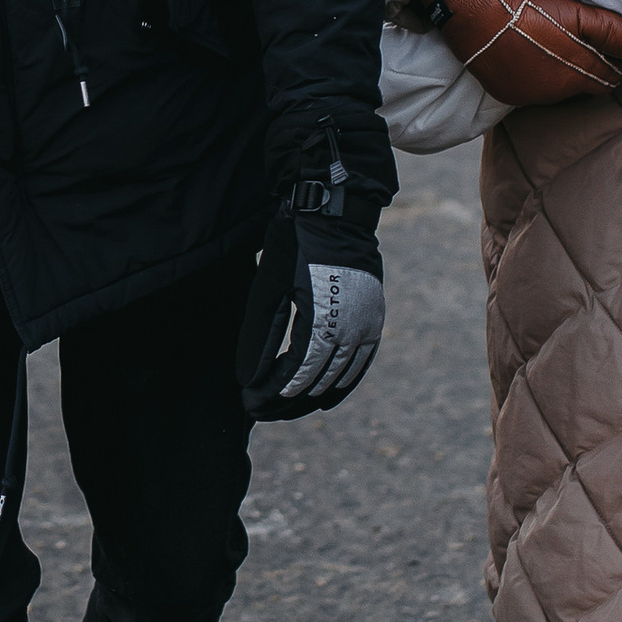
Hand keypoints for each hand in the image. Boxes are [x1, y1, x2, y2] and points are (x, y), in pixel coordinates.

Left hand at [237, 206, 384, 420]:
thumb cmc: (296, 243)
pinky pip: (360, 363)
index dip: (271, 393)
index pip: (295, 374)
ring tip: (284, 409)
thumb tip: (247, 380)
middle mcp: (351, 329)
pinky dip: (341, 383)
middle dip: (287, 402)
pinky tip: (323, 397)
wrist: (336, 210)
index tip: (249, 402)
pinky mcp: (374, 319)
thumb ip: (259, 336)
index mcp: (322, 321)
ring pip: (340, 378)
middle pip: (318, 382)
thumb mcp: (269, 287)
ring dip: (311, 397)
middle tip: (260, 411)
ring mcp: (367, 325)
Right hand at [421, 0, 621, 107]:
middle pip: (587, 86)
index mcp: (578, 73)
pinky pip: (531, 90)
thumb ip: (614, 31)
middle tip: (585, 44)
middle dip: (592, 69)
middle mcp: (557, 93)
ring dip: (562, 73)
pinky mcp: (506, 94)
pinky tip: (529, 53)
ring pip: (559, 89)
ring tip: (554, 45)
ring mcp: (530, 96)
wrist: (475, 10)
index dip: (616, 62)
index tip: (612, 48)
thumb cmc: (529, 6)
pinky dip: (535, 76)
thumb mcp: (578, 13)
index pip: (611, 78)